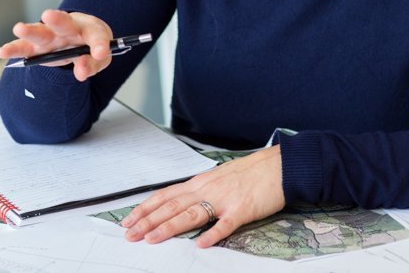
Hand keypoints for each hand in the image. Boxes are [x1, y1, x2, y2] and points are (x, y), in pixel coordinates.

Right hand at [0, 9, 113, 80]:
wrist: (79, 38)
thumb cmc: (90, 45)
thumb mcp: (99, 58)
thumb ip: (91, 65)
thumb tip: (80, 72)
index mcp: (88, 28)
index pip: (96, 36)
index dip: (99, 45)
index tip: (101, 53)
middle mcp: (66, 28)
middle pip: (62, 23)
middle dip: (56, 20)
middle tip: (49, 16)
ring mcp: (49, 35)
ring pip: (39, 32)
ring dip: (29, 31)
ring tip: (19, 28)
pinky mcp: (36, 46)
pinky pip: (23, 47)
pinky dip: (13, 49)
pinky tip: (2, 51)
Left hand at [121, 145, 283, 246]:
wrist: (279, 165)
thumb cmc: (251, 172)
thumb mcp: (220, 177)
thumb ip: (201, 190)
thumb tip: (183, 202)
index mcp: (200, 183)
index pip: (165, 196)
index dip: (145, 208)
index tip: (129, 220)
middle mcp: (207, 189)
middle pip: (172, 206)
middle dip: (148, 221)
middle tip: (130, 234)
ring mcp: (224, 199)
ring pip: (191, 214)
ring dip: (169, 227)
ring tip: (152, 239)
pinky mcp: (243, 209)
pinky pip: (225, 224)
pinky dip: (212, 234)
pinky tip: (200, 244)